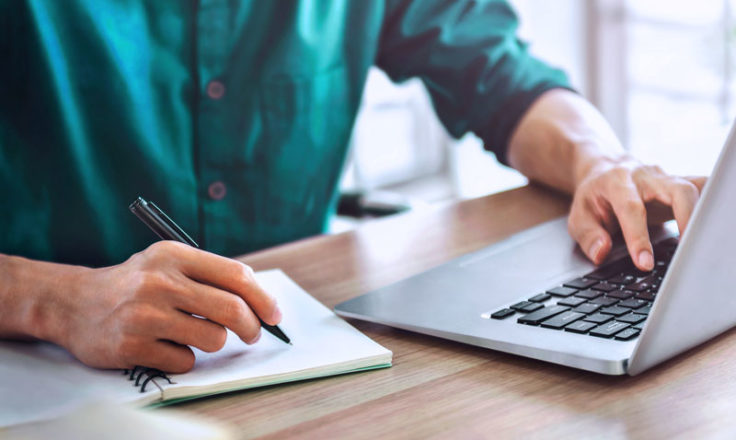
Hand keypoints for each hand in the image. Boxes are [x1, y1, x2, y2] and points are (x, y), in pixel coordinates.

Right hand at [54, 241, 279, 372]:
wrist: (73, 303)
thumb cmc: (134, 284)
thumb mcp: (166, 262)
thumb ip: (208, 275)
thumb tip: (260, 302)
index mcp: (173, 255)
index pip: (236, 276)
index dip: (263, 298)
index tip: (274, 314)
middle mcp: (160, 282)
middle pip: (231, 309)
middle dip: (252, 327)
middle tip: (253, 334)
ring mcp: (145, 315)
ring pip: (213, 339)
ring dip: (214, 342)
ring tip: (194, 335)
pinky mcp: (132, 346)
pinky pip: (185, 361)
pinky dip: (184, 358)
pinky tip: (165, 346)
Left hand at [568, 156, 706, 269]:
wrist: (604, 170)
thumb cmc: (593, 197)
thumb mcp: (578, 216)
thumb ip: (588, 236)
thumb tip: (601, 253)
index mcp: (617, 182)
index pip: (632, 209)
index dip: (638, 237)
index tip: (644, 263)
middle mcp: (646, 176)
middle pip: (677, 191)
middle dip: (687, 220)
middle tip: (686, 252)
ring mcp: (666, 178)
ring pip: (696, 188)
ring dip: (703, 214)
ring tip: (702, 244)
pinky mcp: (680, 184)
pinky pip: (703, 189)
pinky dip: (710, 205)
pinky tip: (711, 225)